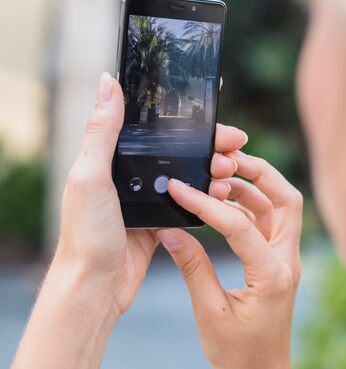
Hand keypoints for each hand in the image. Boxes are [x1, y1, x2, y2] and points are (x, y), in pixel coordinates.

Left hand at [56, 72, 246, 319]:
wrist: (94, 287)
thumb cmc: (85, 233)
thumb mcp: (90, 176)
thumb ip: (102, 131)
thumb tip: (107, 81)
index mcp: (109, 157)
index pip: (150, 124)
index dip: (181, 113)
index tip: (210, 106)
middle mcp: (128, 172)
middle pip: (176, 148)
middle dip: (208, 142)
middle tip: (236, 141)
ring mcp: (145, 196)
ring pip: (187, 173)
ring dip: (211, 168)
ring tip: (232, 168)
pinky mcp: (158, 219)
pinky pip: (189, 200)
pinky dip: (207, 195)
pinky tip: (224, 192)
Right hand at [156, 151, 312, 368]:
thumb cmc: (239, 355)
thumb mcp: (210, 313)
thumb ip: (193, 268)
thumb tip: (171, 230)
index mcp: (272, 276)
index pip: (240, 225)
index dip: (206, 204)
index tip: (180, 188)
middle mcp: (286, 261)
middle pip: (287, 199)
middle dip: (259, 172)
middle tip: (226, 159)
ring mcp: (285, 259)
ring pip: (280, 206)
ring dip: (253, 185)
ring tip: (219, 176)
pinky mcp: (275, 261)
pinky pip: (267, 222)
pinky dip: (248, 205)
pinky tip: (222, 203)